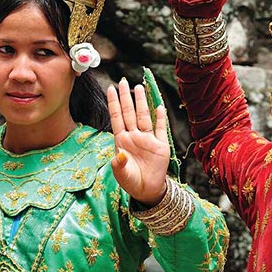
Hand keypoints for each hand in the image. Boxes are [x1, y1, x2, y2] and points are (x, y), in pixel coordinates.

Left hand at [107, 79, 170, 205]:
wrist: (146, 190)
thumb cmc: (130, 180)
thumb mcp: (122, 174)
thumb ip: (119, 164)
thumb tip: (118, 154)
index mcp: (122, 141)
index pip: (117, 117)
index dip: (114, 103)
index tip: (110, 89)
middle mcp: (134, 136)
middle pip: (129, 113)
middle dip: (126, 97)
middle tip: (123, 81)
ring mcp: (147, 139)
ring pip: (144, 116)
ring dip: (142, 102)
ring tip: (139, 88)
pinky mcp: (160, 145)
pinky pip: (161, 129)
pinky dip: (160, 118)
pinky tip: (159, 107)